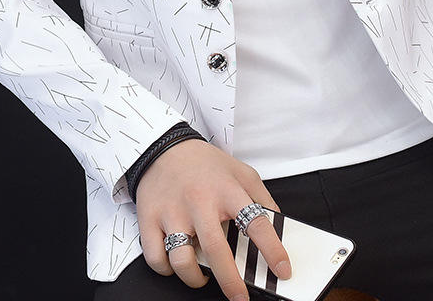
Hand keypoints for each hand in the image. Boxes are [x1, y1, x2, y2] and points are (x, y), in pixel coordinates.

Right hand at [135, 138, 292, 300]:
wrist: (164, 147)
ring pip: (182, 260)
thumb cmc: (205, 164)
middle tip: (240, 297)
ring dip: (195, 279)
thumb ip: (262, 198)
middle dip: (231, 282)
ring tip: (204, 278)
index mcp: (227, 189)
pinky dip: (167, 270)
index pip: (256, 223)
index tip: (283, 271)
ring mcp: (172, 211)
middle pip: (216, 250)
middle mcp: (199, 201)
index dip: (273, 250)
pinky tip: (177, 264)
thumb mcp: (241, 172)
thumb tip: (280, 227)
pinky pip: (156, 259)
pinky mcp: (149, 219)